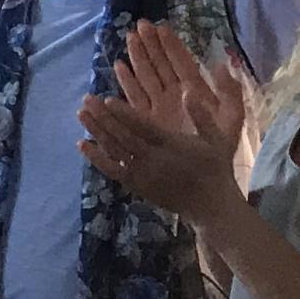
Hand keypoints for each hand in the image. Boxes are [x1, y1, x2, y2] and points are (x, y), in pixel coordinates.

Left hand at [78, 22, 251, 224]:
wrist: (210, 206)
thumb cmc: (215, 167)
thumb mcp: (218, 139)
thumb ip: (202, 116)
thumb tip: (189, 92)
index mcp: (173, 145)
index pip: (144, 127)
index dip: (124, 114)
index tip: (106, 99)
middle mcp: (154, 160)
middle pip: (123, 136)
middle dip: (103, 118)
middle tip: (86, 99)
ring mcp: (142, 174)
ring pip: (114, 151)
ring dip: (96, 132)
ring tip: (81, 114)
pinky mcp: (136, 185)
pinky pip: (112, 170)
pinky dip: (96, 158)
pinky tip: (82, 144)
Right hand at [113, 21, 245, 164]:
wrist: (204, 176)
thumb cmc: (220, 149)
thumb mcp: (231, 120)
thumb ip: (230, 93)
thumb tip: (222, 65)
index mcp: (195, 92)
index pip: (181, 62)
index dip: (171, 45)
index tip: (160, 26)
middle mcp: (174, 95)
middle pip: (161, 64)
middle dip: (151, 44)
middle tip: (139, 25)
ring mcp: (159, 106)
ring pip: (146, 75)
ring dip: (137, 57)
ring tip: (129, 38)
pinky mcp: (146, 118)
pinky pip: (134, 95)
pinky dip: (127, 80)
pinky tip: (119, 66)